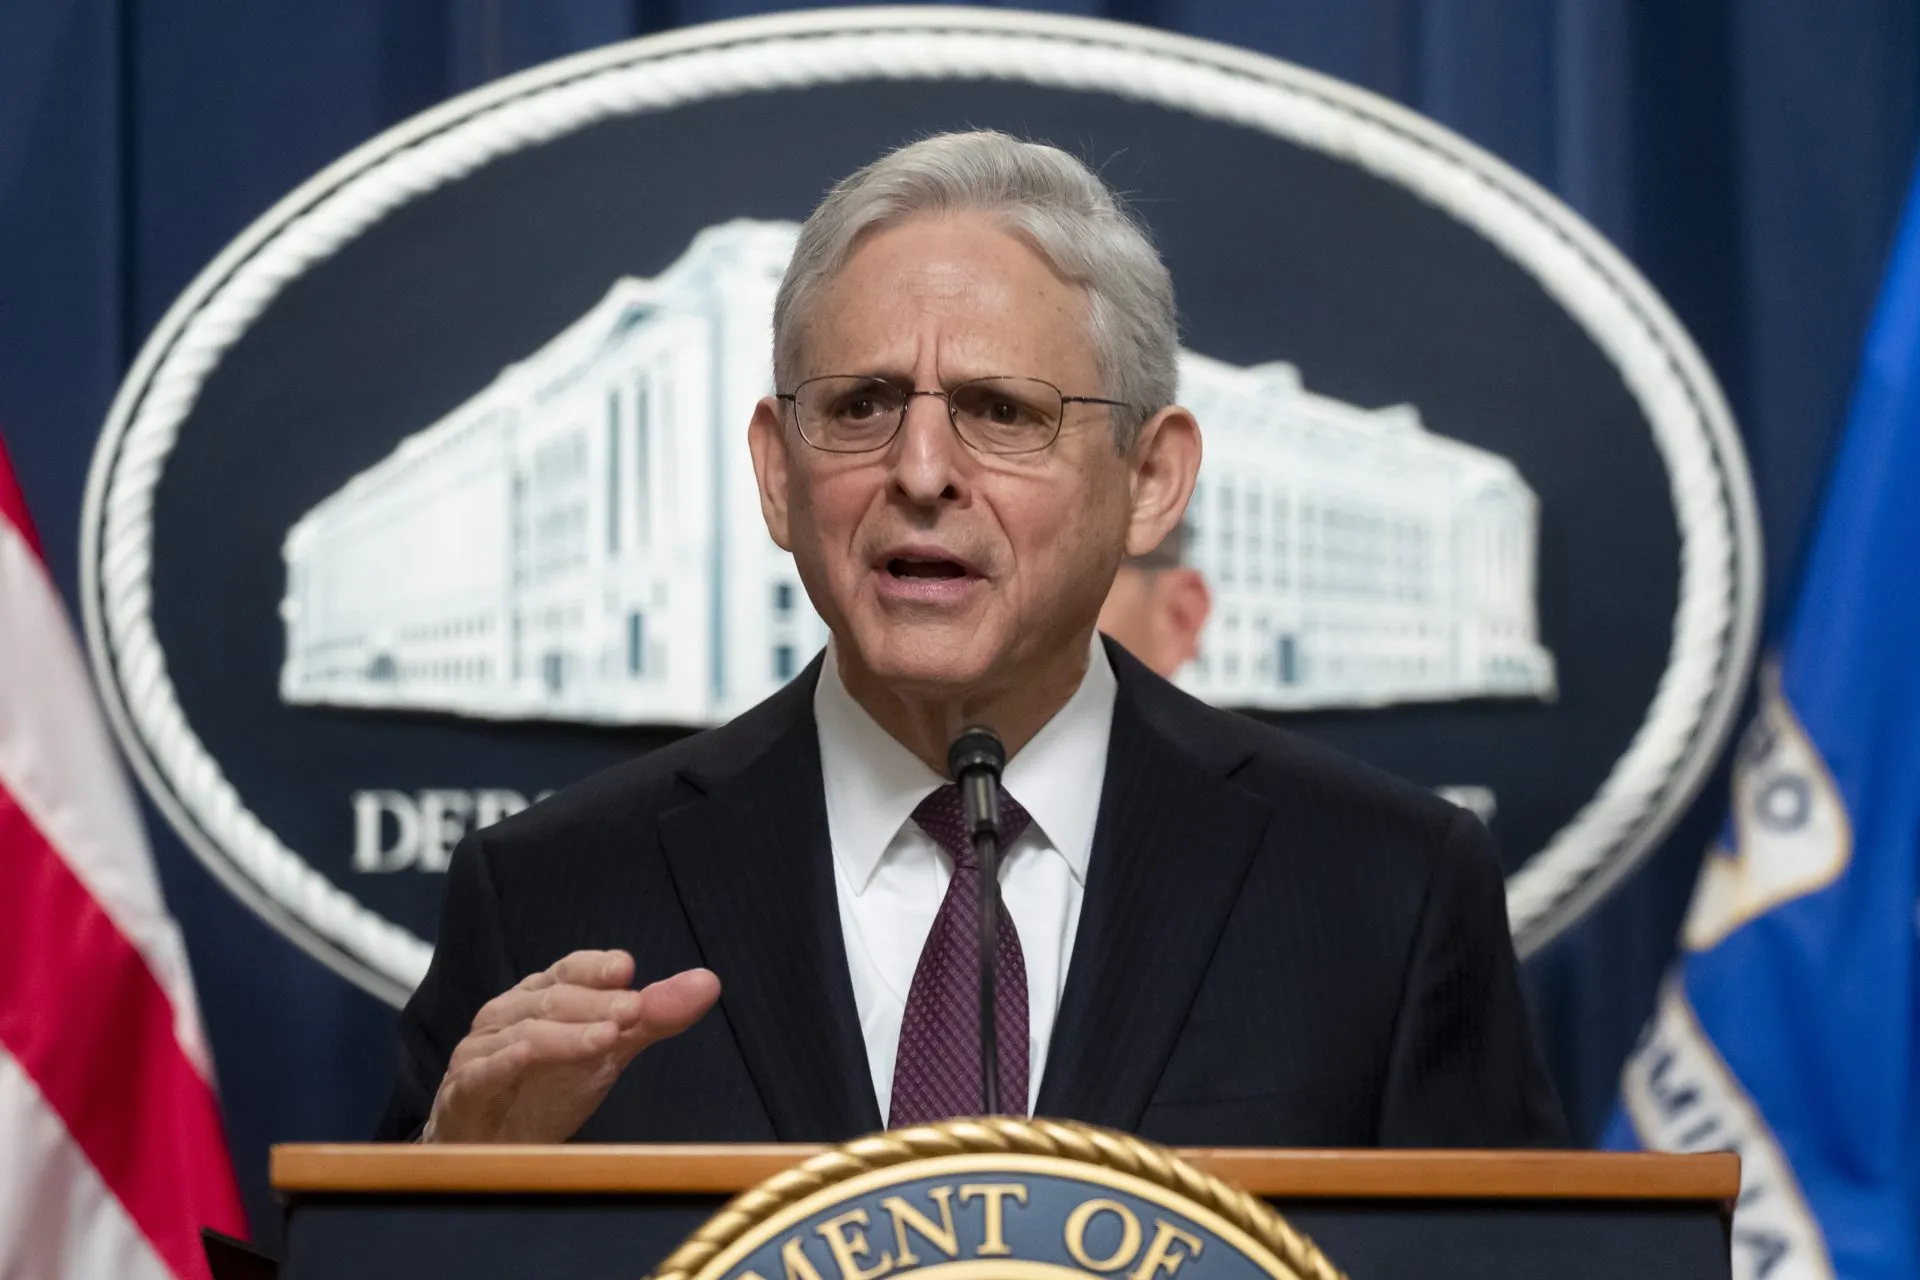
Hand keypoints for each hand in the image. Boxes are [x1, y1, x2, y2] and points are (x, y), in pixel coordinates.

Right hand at [422, 950, 719, 1142]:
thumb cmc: (548, 1088)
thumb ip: (653, 1017)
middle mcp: (509, 1014)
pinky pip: (484, 1071)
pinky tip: (528, 1059)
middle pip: (554, 1000)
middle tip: (634, 1011)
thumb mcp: (608, 1051)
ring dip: (566, 1034)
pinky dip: (507, 1062)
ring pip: (526, 1032)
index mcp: (542, 996)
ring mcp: (482, 1050)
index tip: (628, 968)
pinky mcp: (464, 1088)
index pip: (570, 970)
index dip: (596, 968)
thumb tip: (709, 982)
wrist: (494, 1148)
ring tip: (608, 1039)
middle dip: (595, 1003)